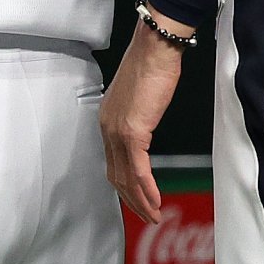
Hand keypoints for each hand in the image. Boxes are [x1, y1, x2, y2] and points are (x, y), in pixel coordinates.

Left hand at [100, 10, 186, 222]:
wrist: (156, 47)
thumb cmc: (152, 64)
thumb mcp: (140, 96)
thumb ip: (138, 115)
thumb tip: (145, 126)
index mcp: (107, 118)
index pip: (112, 161)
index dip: (124, 184)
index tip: (137, 198)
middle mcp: (107, 126)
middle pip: (116, 175)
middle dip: (131, 200)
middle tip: (146, 216)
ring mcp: (118, 131)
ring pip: (126, 177)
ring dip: (140, 201)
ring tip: (154, 215)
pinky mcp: (133, 132)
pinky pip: (139, 170)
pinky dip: (147, 190)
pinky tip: (156, 201)